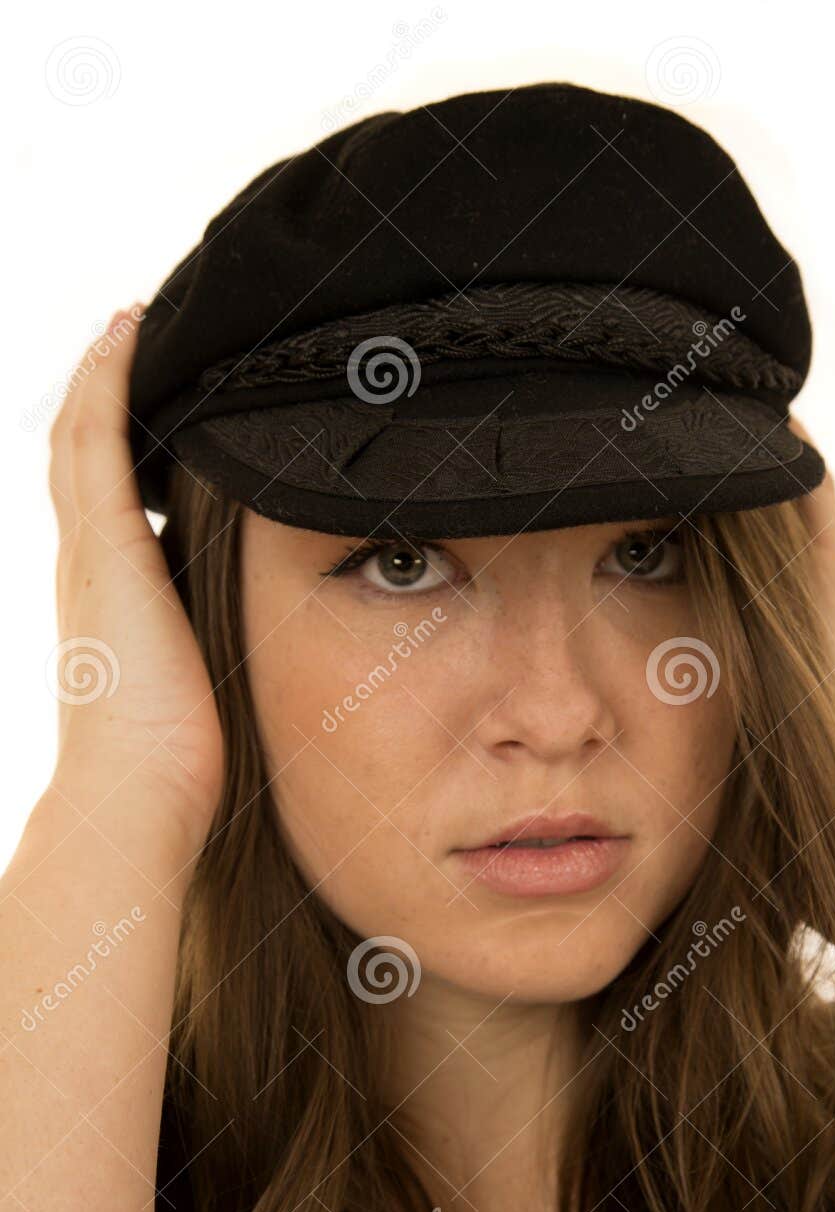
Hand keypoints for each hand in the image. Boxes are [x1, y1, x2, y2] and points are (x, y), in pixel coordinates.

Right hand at [47, 307, 224, 855]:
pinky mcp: (106, 545)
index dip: (115, 446)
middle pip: (82, 456)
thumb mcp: (204, 692)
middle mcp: (87, 568)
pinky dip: (106, 383)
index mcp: (109, 601)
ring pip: (81, 436)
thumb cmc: (176, 765)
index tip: (146, 401)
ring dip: (102, 374)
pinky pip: (97, 441)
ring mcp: (90, 553)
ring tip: (132, 320)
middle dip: (102, 395)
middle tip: (132, 336)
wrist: (137, 792)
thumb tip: (275, 649)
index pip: (106, 502)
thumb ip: (220, 655)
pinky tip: (127, 332)